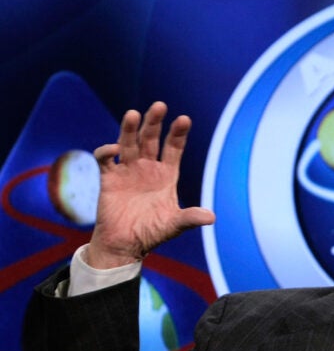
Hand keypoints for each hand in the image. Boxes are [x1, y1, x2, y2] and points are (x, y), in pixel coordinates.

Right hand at [87, 101, 214, 268]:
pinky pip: (106, 159)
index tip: (184, 119)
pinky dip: (107, 152)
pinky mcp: (109, 178)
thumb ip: (190, 218)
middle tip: (160, 105)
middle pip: (151, 139)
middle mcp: (147, 168)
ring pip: (128, 143)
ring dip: (129, 128)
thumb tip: (211, 217)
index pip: (174, 148)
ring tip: (133, 113)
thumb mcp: (174, 225)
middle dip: (155, 123)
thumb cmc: (152, 233)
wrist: (125, 245)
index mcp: (166, 175)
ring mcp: (127, 171)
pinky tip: (115, 150)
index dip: (178, 134)